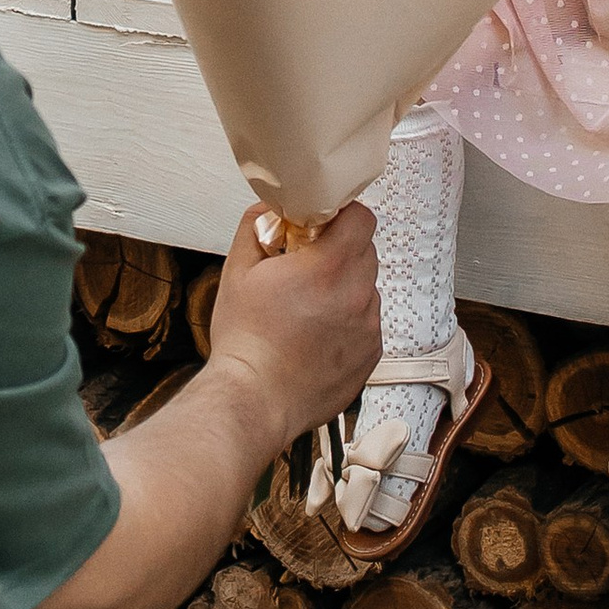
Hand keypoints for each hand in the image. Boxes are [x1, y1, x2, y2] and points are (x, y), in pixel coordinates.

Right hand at [202, 200, 381, 452]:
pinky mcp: (370, 355)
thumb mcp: (237, 271)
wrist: (254, 399)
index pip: (361, 219)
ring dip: (345, 287)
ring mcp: (368, 328)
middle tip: (306, 266)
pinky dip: (349, 320)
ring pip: (366, 288)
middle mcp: (356, 296)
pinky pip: (367, 322)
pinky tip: (316, 334)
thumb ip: (255, 228)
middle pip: (364, 251)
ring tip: (308, 307)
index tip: (321, 224)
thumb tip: (268, 209)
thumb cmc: (245, 342)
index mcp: (328, 268)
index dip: (342, 216)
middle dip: (339, 251)